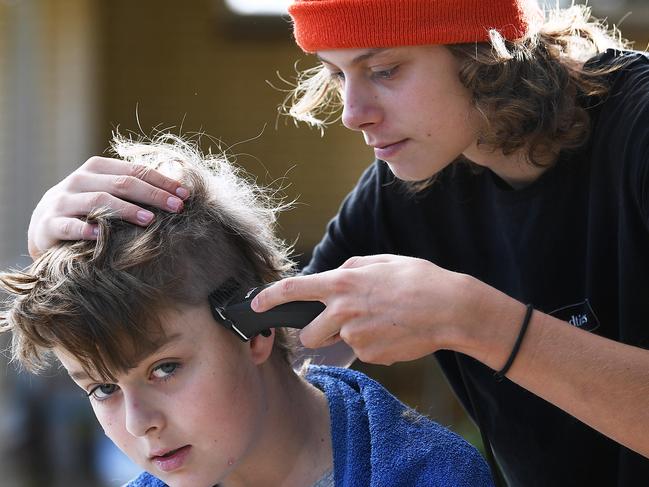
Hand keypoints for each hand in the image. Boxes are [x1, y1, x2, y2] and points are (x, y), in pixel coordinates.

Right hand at [27, 156, 188, 257]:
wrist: (43, 230)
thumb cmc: (87, 211)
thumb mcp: (107, 194)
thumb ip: (132, 190)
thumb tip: (176, 192)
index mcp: (97, 169)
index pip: (135, 171)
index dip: (161, 181)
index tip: (186, 194)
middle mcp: (78, 180)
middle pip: (121, 183)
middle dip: (153, 195)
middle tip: (177, 208)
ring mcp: (61, 202)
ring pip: (98, 201)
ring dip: (126, 210)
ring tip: (150, 220)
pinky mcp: (49, 225)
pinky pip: (70, 226)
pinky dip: (86, 229)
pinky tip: (103, 235)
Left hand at [252, 254, 476, 364]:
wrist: (450, 309)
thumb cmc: (419, 280)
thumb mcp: (381, 262)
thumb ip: (351, 269)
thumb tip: (333, 275)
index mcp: (342, 283)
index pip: (293, 290)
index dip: (269, 297)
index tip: (256, 304)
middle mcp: (342, 312)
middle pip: (308, 334)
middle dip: (317, 332)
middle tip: (341, 323)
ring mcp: (356, 337)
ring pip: (339, 343)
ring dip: (351, 337)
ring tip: (381, 322)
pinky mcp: (371, 355)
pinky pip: (363, 352)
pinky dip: (374, 345)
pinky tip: (393, 332)